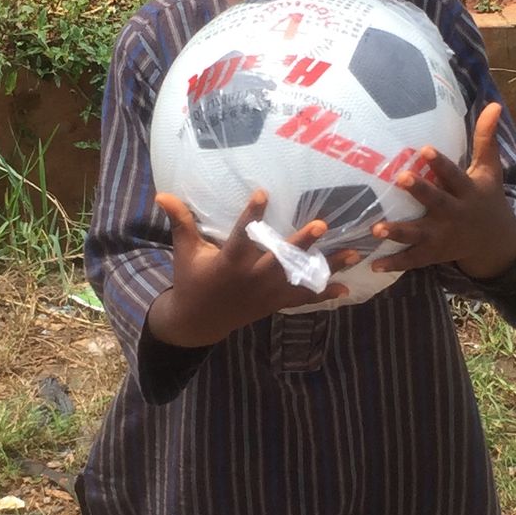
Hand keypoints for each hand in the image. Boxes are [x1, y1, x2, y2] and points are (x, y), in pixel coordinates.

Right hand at [146, 190, 348, 348]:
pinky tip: (345, 287)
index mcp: (229, 264)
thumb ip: (180, 222)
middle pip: (280, 260)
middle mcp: (251, 279)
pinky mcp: (274, 304)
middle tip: (322, 225)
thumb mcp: (185, 251)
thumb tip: (162, 194)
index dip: (252, 215)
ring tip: (353, 253)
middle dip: (302, 243)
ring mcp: (266, 294)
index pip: (241, 237)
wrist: (198, 321)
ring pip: (300, 279)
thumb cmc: (191, 279)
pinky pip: (302, 300)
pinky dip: (323, 294)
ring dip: (327, 267)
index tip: (263, 193)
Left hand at [370, 103, 515, 284]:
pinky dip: (394, 263)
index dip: (440, 164)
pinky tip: (374, 264)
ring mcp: (443, 236)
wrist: (495, 242)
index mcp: (467, 192)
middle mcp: (455, 214)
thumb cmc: (486, 198)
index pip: (454, 175)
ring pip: (419, 234)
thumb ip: (485, 139)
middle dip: (420, 191)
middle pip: (436, 202)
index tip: (424, 149)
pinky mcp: (433, 254)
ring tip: (376, 229)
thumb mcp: (489, 170)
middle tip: (400, 178)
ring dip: (398, 232)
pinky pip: (412, 259)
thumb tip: (494, 104)